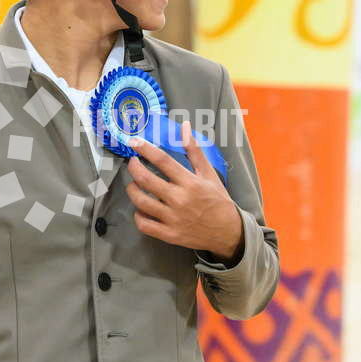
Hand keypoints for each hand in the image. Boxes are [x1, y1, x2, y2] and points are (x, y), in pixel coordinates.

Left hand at [126, 120, 243, 262]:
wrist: (228, 232)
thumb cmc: (218, 200)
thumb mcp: (209, 173)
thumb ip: (194, 150)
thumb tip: (184, 127)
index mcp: (190, 182)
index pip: (162, 160)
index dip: (145, 149)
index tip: (134, 142)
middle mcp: (179, 199)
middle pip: (146, 180)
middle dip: (134, 168)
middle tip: (133, 162)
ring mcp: (173, 218)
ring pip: (141, 202)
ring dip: (132, 190)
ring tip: (134, 184)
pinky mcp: (169, 234)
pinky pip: (144, 224)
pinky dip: (138, 215)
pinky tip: (140, 208)